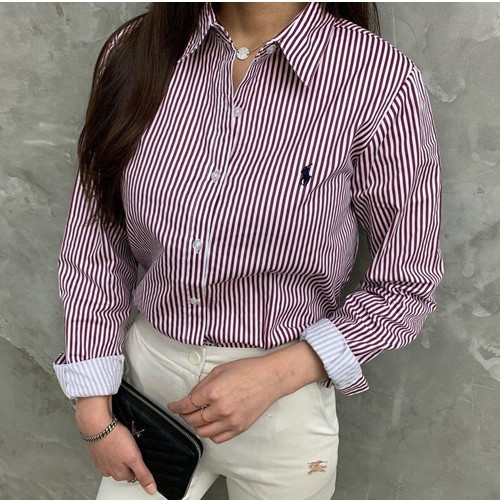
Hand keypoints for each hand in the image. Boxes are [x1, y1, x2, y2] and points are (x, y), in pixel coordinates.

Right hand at [76, 409, 157, 495]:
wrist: (97, 424)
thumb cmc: (114, 438)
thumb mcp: (134, 457)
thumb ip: (143, 474)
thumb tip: (151, 490)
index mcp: (118, 474)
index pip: (134, 475)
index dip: (139, 463)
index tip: (140, 454)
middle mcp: (108, 470)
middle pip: (125, 468)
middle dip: (130, 457)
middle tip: (132, 445)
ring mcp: (101, 461)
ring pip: (116, 459)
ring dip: (121, 451)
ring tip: (123, 440)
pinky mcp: (97, 450)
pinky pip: (108, 451)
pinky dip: (112, 445)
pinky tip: (115, 438)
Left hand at [167, 356, 282, 443]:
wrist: (270, 378)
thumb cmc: (247, 370)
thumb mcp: (220, 370)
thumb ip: (202, 385)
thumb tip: (190, 397)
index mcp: (213, 391)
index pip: (187, 405)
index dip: (176, 406)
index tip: (173, 406)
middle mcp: (220, 409)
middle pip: (192, 419)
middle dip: (184, 415)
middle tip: (184, 410)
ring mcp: (230, 421)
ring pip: (203, 432)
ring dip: (196, 425)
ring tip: (197, 417)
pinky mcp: (239, 428)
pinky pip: (217, 438)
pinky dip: (210, 433)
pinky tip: (210, 424)